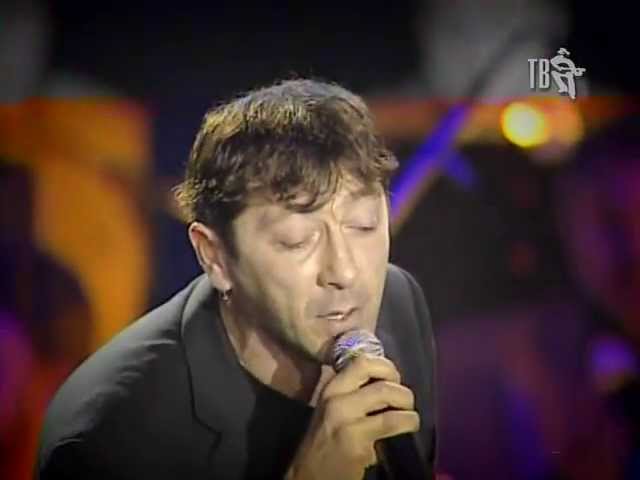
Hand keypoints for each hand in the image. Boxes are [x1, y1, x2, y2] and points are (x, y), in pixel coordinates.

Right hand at [285, 354, 419, 479]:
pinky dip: (407, 422)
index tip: (394, 378)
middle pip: (373, 370)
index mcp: (331, 388)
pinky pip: (391, 421)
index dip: (384, 365)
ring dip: (406, 403)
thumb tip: (386, 383)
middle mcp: (335, 397)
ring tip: (410, 415)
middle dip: (397, 381)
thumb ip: (354, 395)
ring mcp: (344, 416)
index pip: (360, 361)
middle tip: (404, 398)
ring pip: (386, 392)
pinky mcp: (355, 438)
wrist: (310, 477)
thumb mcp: (334, 411)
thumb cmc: (326, 444)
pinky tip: (409, 427)